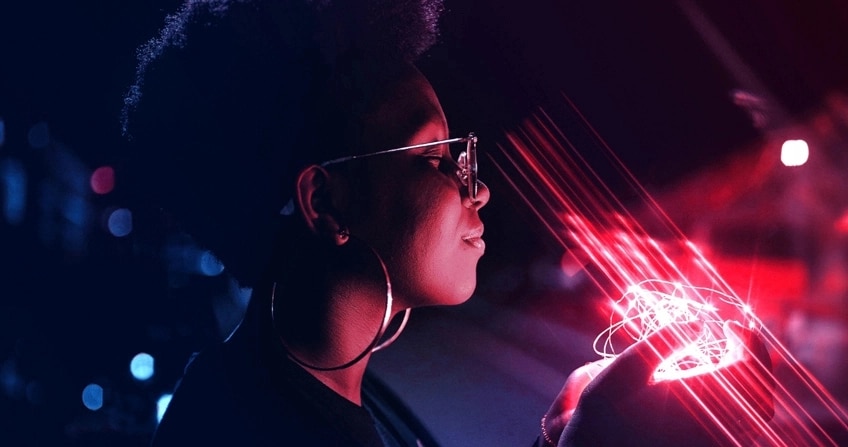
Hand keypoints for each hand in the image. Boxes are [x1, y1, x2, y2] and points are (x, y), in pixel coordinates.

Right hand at [542, 321, 773, 446]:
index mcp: (697, 403)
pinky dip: (740, 405)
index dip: (749, 345)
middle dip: (756, 363)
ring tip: (729, 359)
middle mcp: (712, 428)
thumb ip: (663, 343)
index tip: (732, 326)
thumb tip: (698, 324)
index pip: (748, 372)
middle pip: (761, 397)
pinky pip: (741, 431)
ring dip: (750, 385)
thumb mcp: (623, 371)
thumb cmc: (604, 415)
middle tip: (737, 339)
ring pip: (755, 417)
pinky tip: (718, 390)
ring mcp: (711, 444)